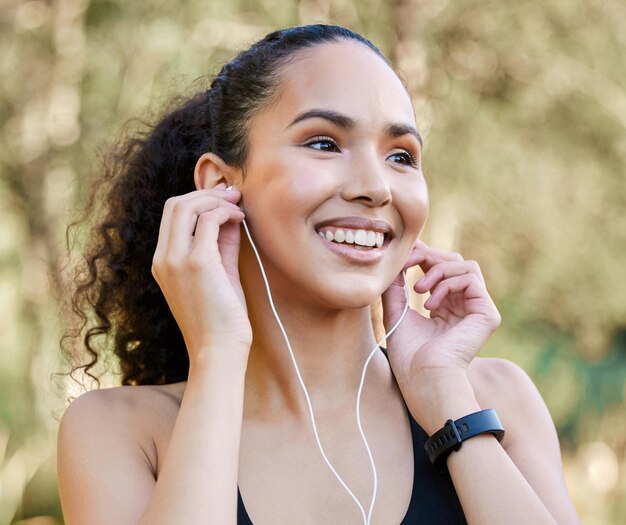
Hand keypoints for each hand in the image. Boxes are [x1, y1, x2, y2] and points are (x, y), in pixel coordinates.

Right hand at [151, 183, 251, 363]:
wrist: (218, 350)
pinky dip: (225, 212)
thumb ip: (220, 243)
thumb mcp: (218, 273)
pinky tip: (241, 219)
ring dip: (216, 200)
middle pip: (175, 204)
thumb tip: (230, 214)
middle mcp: (163, 258)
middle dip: (206, 193)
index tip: (223, 199)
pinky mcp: (197, 263)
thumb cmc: (221, 317)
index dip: (197, 199)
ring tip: (238, 206)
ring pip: (187, 206)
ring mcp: (176, 260)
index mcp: (162, 262)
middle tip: (232, 195)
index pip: (171, 215)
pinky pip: (208, 220)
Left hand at [381, 239, 500, 389]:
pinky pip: (471, 279)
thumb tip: (394, 263)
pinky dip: (447, 283)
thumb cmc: (408, 356)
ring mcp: (477, 309)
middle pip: (454, 260)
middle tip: (406, 263)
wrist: (422, 378)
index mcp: (445, 305)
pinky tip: (431, 304)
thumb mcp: (396, 312)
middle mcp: (464, 305)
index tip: (403, 254)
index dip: (423, 254)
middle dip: (427, 256)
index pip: (440, 267)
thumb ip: (396, 287)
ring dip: (437, 270)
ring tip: (418, 290)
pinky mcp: (487, 314)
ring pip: (465, 265)